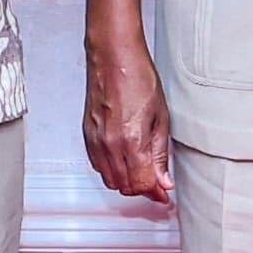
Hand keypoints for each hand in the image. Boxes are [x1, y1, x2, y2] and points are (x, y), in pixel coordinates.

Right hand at [83, 31, 173, 204]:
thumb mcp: (161, 118)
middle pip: (126, 186)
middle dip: (142, 189)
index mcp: (132, 142)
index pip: (143, 184)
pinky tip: (124, 160)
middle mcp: (110, 146)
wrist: (114, 58)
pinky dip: (111, 169)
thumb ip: (160, 154)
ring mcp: (96, 142)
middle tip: (157, 183)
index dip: (156, 193)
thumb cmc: (138, 78)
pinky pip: (98, 165)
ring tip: (142, 172)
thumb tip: (164, 180)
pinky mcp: (87, 136)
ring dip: (127, 181)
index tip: (164, 194)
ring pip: (110, 180)